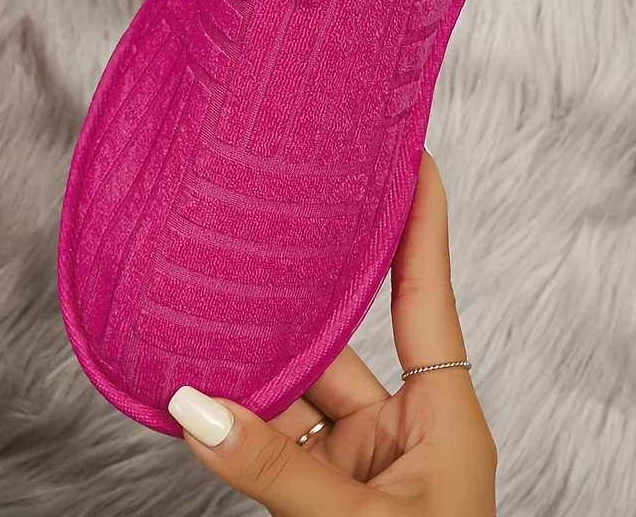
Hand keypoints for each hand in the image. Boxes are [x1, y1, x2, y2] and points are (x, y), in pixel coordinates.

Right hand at [168, 152, 496, 516]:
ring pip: (290, 384)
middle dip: (288, 293)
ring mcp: (357, 459)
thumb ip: (278, 469)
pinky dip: (230, 413)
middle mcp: (402, 428)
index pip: (424, 293)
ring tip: (192, 307)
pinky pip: (267, 432)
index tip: (407, 152)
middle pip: (338, 336)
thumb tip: (193, 405)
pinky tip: (190, 384)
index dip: (418, 220)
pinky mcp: (317, 487)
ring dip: (242, 359)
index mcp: (445, 419)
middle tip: (250, 221)